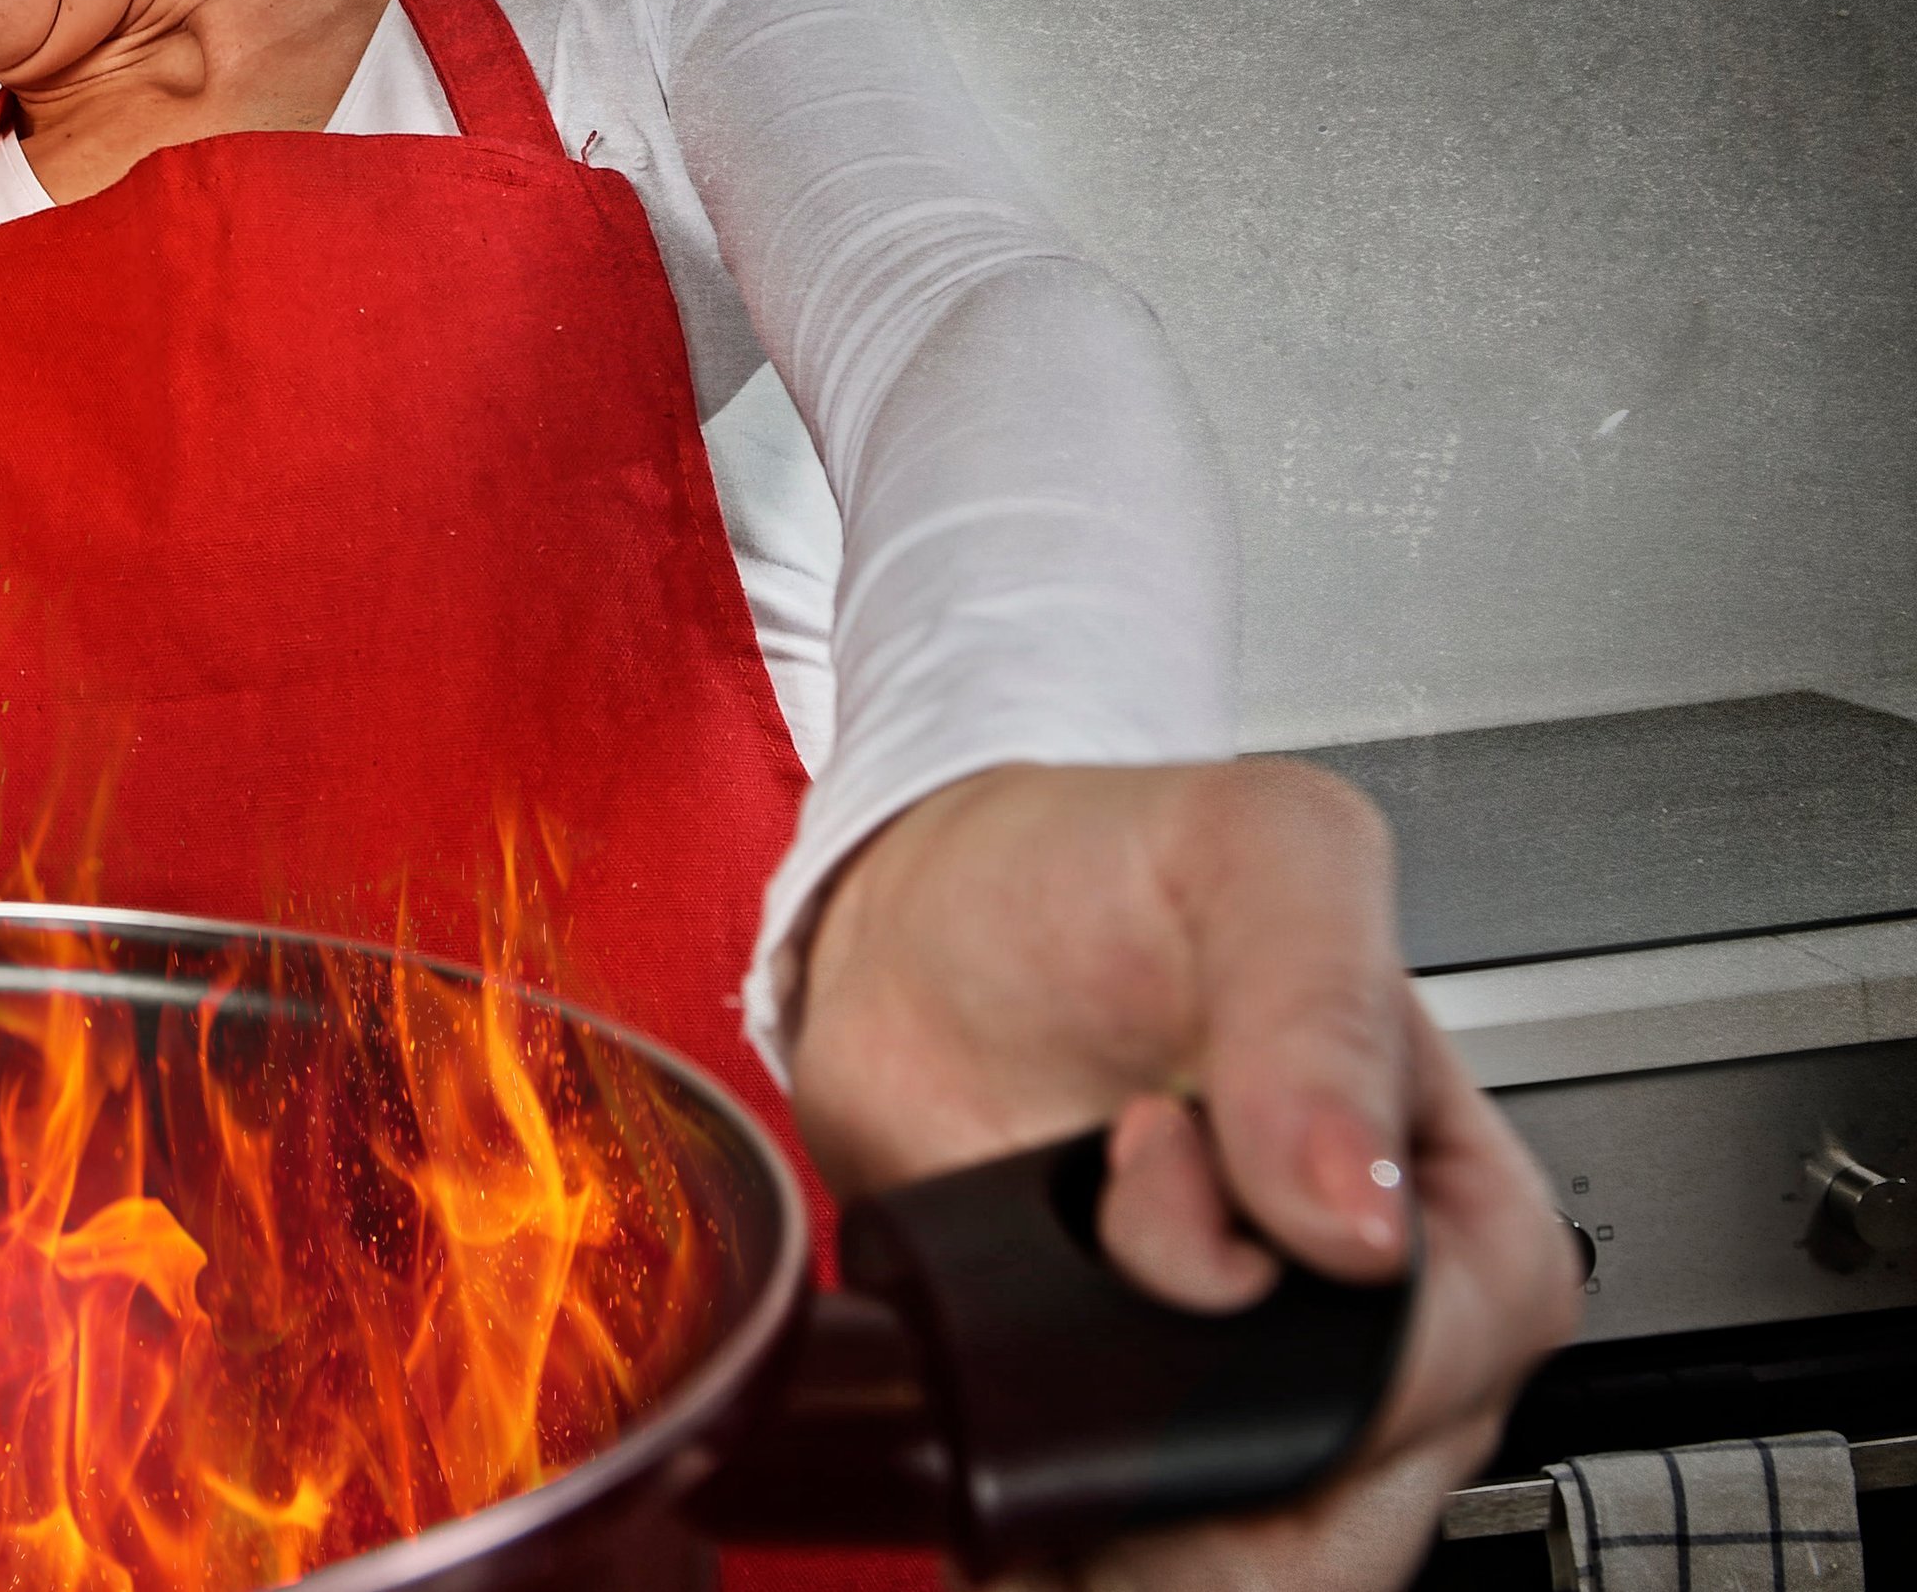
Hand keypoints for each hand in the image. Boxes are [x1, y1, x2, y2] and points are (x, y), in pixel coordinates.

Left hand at [791, 759, 1580, 1591]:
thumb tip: (1358, 1217)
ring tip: (1029, 1375)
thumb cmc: (1107, 871)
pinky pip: (1128, 1535)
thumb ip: (1320, 1006)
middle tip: (1079, 1301)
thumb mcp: (1257, 852)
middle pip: (1349, 1487)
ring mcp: (1242, 1381)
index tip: (1148, 1166)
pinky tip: (1010, 1480)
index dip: (1300, 1303)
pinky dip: (1061, 1526)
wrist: (926, 917)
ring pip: (1243, 1541)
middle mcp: (1365, 1320)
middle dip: (1208, 1441)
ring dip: (1126, 1495)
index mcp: (1449, 1201)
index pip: (1444, 1352)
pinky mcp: (1121, 1414)